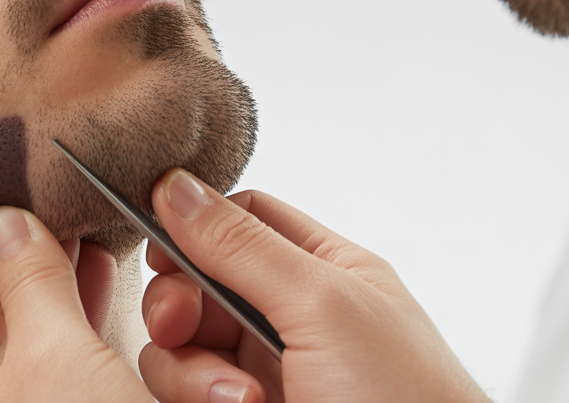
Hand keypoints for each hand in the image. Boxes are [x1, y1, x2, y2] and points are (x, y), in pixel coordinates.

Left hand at [0, 207, 153, 401]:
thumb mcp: (54, 352)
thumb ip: (30, 282)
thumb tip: (6, 221)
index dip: (9, 260)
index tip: (41, 215)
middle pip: (12, 335)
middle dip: (48, 279)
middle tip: (77, 228)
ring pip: (54, 359)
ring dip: (78, 308)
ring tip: (101, 254)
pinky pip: (86, 382)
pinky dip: (101, 347)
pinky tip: (129, 309)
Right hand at [139, 169, 491, 402]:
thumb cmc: (407, 402)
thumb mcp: (323, 306)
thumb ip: (243, 245)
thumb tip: (174, 187)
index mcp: (325, 271)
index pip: (242, 219)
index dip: (193, 228)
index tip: (161, 250)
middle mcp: (290, 318)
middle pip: (195, 284)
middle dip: (180, 307)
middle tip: (182, 328)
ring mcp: (267, 371)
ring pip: (182, 347)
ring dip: (193, 371)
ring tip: (241, 401)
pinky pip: (186, 393)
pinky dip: (199, 400)